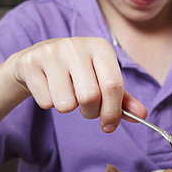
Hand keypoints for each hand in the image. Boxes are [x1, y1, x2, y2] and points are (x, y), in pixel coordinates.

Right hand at [8, 37, 146, 130]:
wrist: (37, 60)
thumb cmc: (77, 72)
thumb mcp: (102, 80)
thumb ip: (123, 99)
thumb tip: (142, 115)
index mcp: (100, 47)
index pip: (113, 85)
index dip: (113, 111)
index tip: (109, 125)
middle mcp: (76, 45)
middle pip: (90, 97)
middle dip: (90, 112)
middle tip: (86, 107)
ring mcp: (51, 52)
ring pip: (66, 103)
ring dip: (68, 108)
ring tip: (66, 93)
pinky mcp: (30, 63)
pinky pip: (45, 102)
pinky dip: (49, 103)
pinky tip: (49, 87)